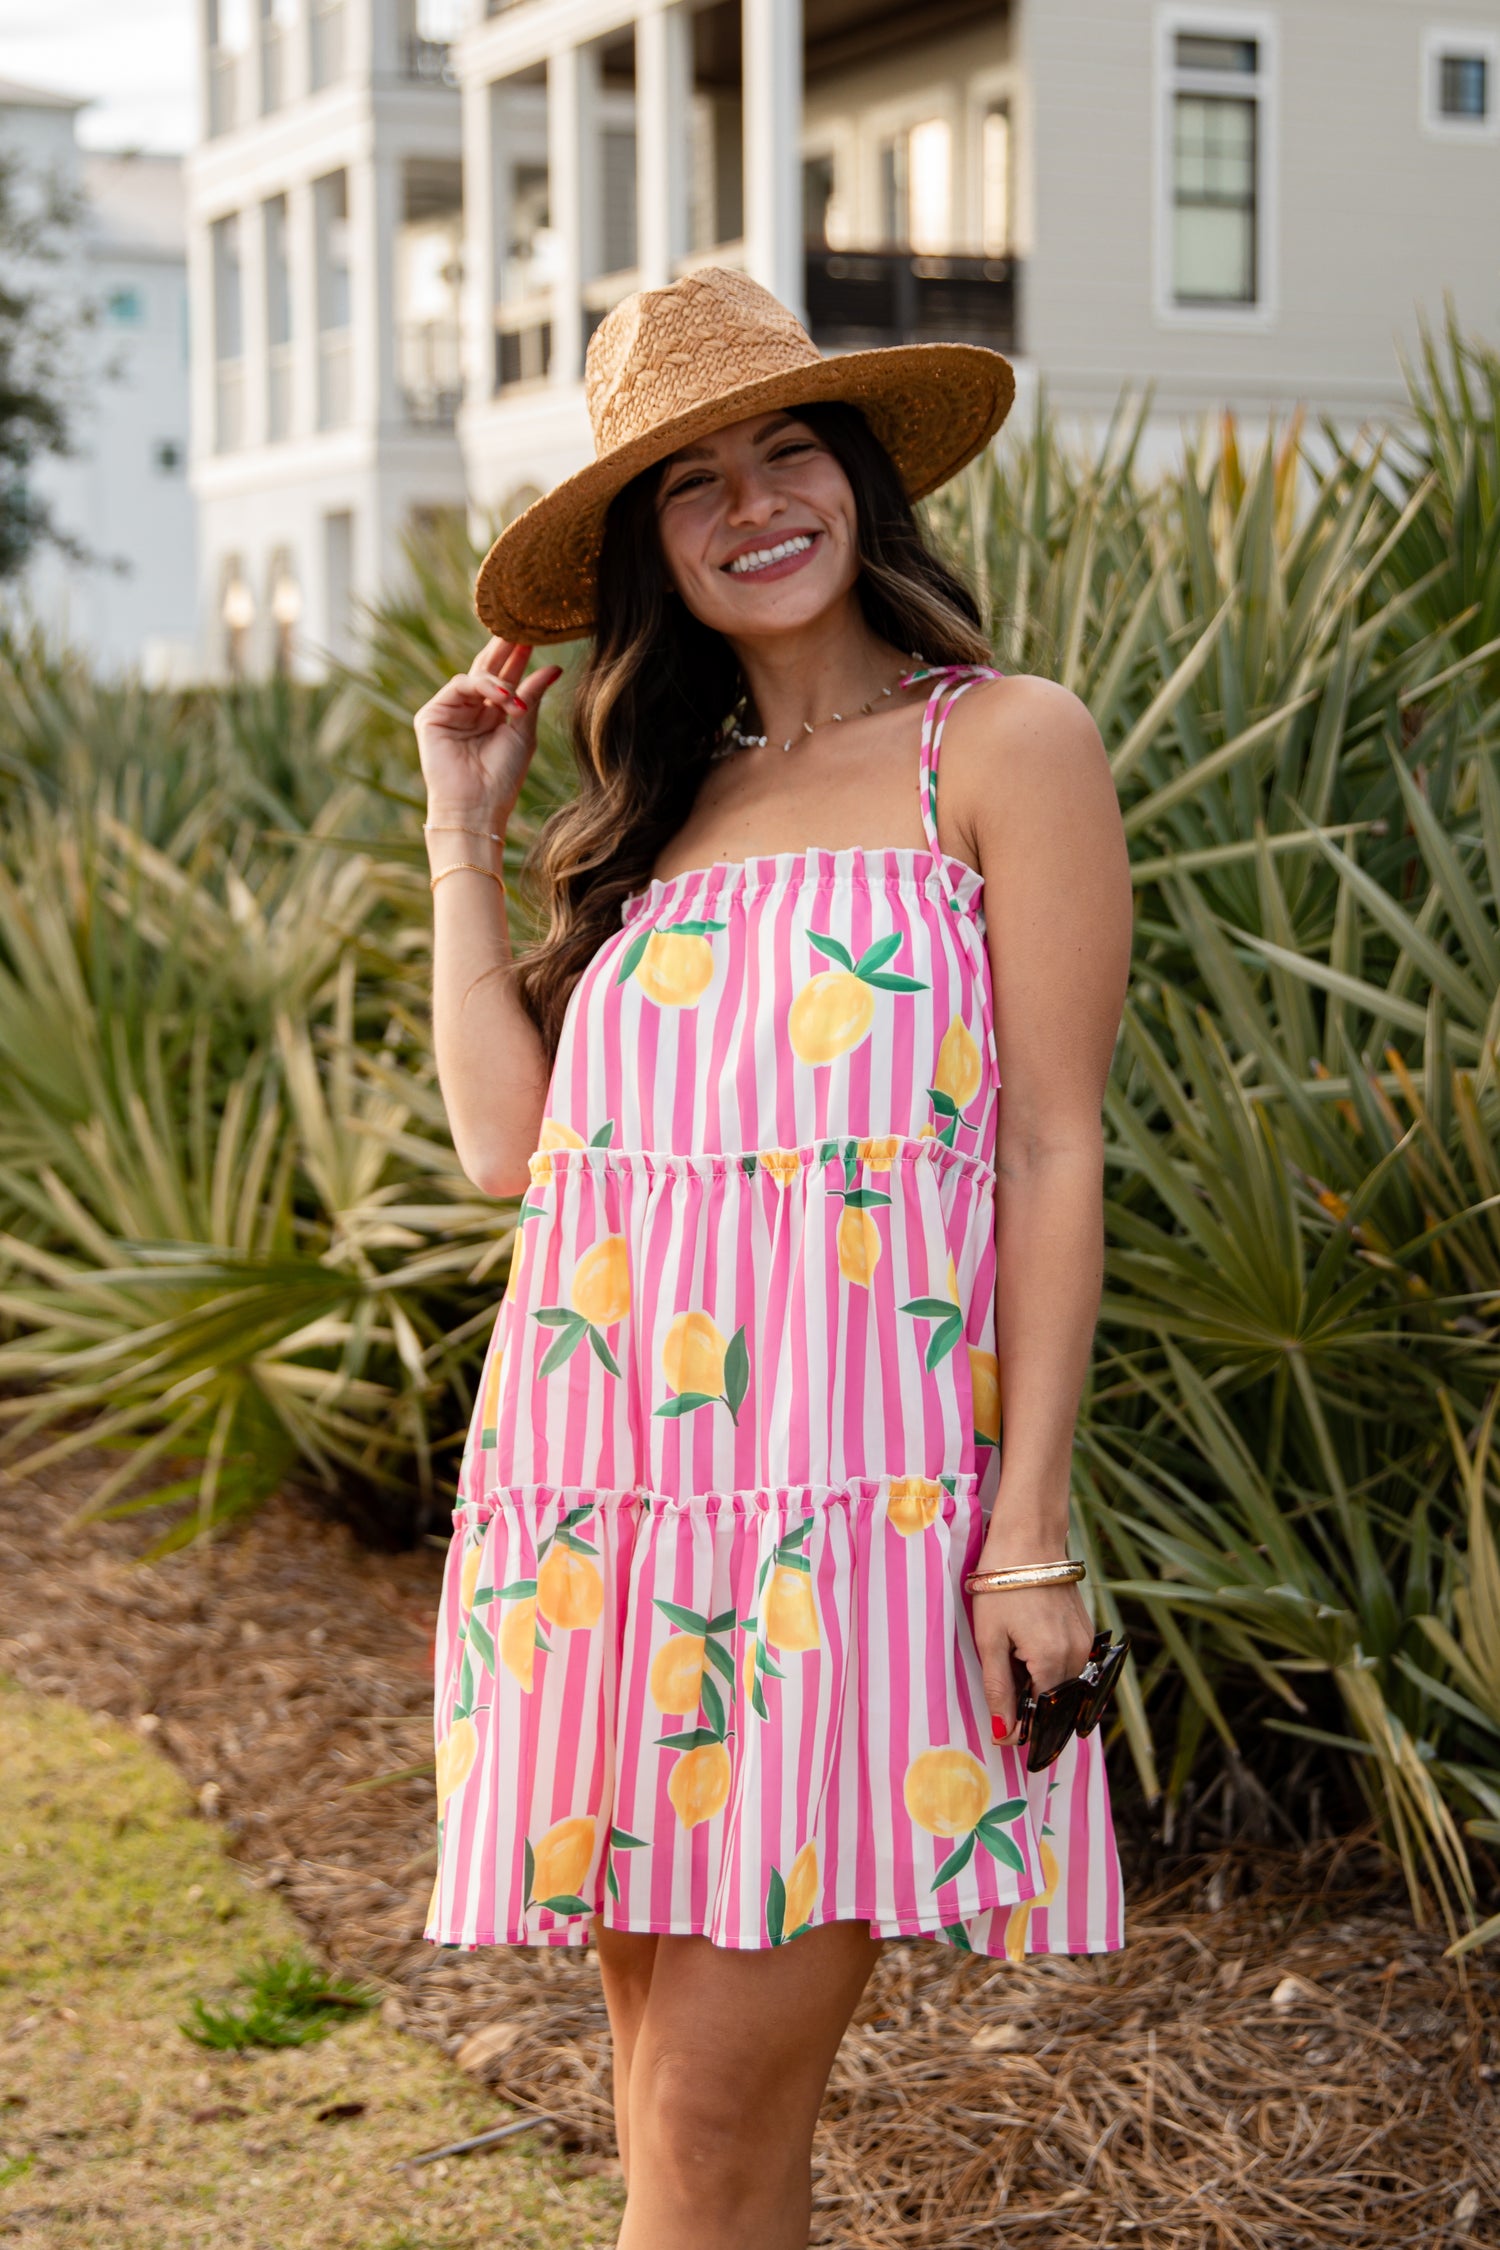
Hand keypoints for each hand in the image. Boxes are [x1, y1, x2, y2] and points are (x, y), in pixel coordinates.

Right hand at [413, 637, 562, 829]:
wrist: (477, 808)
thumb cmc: (502, 778)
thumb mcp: (523, 732)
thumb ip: (532, 696)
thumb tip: (554, 667)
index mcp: (493, 714)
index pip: (505, 676)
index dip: (518, 656)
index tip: (537, 634)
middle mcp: (471, 708)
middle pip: (488, 667)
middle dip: (505, 648)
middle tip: (522, 625)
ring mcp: (450, 709)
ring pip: (476, 674)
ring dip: (500, 680)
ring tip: (515, 702)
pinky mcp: (432, 714)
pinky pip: (460, 685)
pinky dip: (484, 688)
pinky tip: (505, 700)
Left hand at [969, 1580, 1097, 1745]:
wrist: (1029, 1539)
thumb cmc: (1002, 1586)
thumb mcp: (990, 1639)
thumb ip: (998, 1689)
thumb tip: (1004, 1733)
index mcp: (1052, 1661)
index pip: (1042, 1715)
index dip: (1022, 1728)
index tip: (1003, 1734)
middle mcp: (1077, 1656)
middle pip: (1054, 1701)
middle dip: (1030, 1707)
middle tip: (1002, 1689)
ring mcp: (1085, 1642)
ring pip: (1063, 1683)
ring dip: (1039, 1684)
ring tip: (1012, 1658)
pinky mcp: (1085, 1630)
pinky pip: (1070, 1663)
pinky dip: (1049, 1666)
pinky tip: (1027, 1645)